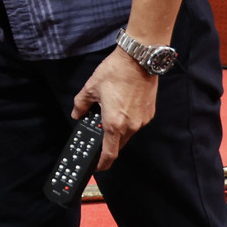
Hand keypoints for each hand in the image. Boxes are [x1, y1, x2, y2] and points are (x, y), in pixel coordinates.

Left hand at [72, 49, 158, 170]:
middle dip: (108, 143)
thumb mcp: (90, 88)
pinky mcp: (149, 113)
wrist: (139, 60)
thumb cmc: (115, 73)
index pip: (109, 153)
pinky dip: (127, 120)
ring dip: (117, 130)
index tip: (97, 166)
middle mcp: (131, 126)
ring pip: (128, 134)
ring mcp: (142, 120)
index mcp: (114, 123)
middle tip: (98, 134)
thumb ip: (81, 105)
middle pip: (118, 144)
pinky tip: (120, 107)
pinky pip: (136, 123)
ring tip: (108, 114)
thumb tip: (77, 114)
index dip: (102, 163)